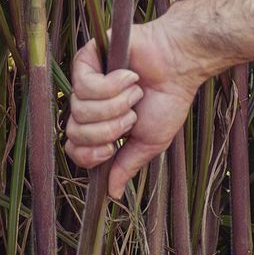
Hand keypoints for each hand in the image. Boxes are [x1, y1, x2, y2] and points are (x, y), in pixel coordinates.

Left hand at [65, 18, 207, 197]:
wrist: (178, 69)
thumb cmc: (166, 104)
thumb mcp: (147, 145)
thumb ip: (126, 167)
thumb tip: (112, 194)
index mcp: (101, 127)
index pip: (75, 149)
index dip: (90, 154)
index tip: (113, 148)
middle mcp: (88, 106)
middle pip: (76, 132)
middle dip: (108, 130)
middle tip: (132, 116)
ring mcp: (85, 82)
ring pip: (81, 110)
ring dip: (116, 106)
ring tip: (135, 94)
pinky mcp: (86, 59)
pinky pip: (85, 85)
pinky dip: (113, 86)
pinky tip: (130, 77)